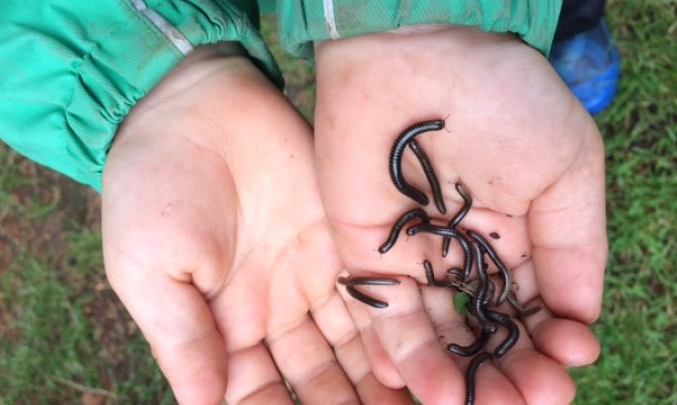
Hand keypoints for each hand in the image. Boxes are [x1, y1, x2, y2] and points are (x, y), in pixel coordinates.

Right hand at [100, 45, 412, 403]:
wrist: (191, 106)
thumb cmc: (151, 189)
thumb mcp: (150, 271)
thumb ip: (183, 339)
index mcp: (223, 330)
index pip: (259, 398)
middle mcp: (275, 311)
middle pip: (319, 379)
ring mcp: (312, 274)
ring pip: (354, 345)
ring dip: (379, 382)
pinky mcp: (342, 236)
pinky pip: (375, 291)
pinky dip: (394, 329)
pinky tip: (414, 362)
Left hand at [314, 26, 605, 403]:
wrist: (416, 50)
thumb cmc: (500, 99)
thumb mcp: (566, 168)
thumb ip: (573, 246)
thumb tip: (581, 319)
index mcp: (514, 237)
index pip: (535, 310)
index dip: (554, 341)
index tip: (572, 356)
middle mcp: (462, 257)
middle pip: (488, 333)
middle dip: (513, 371)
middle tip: (535, 399)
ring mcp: (413, 259)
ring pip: (439, 336)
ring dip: (465, 377)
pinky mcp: (366, 254)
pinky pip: (385, 316)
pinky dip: (409, 356)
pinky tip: (440, 389)